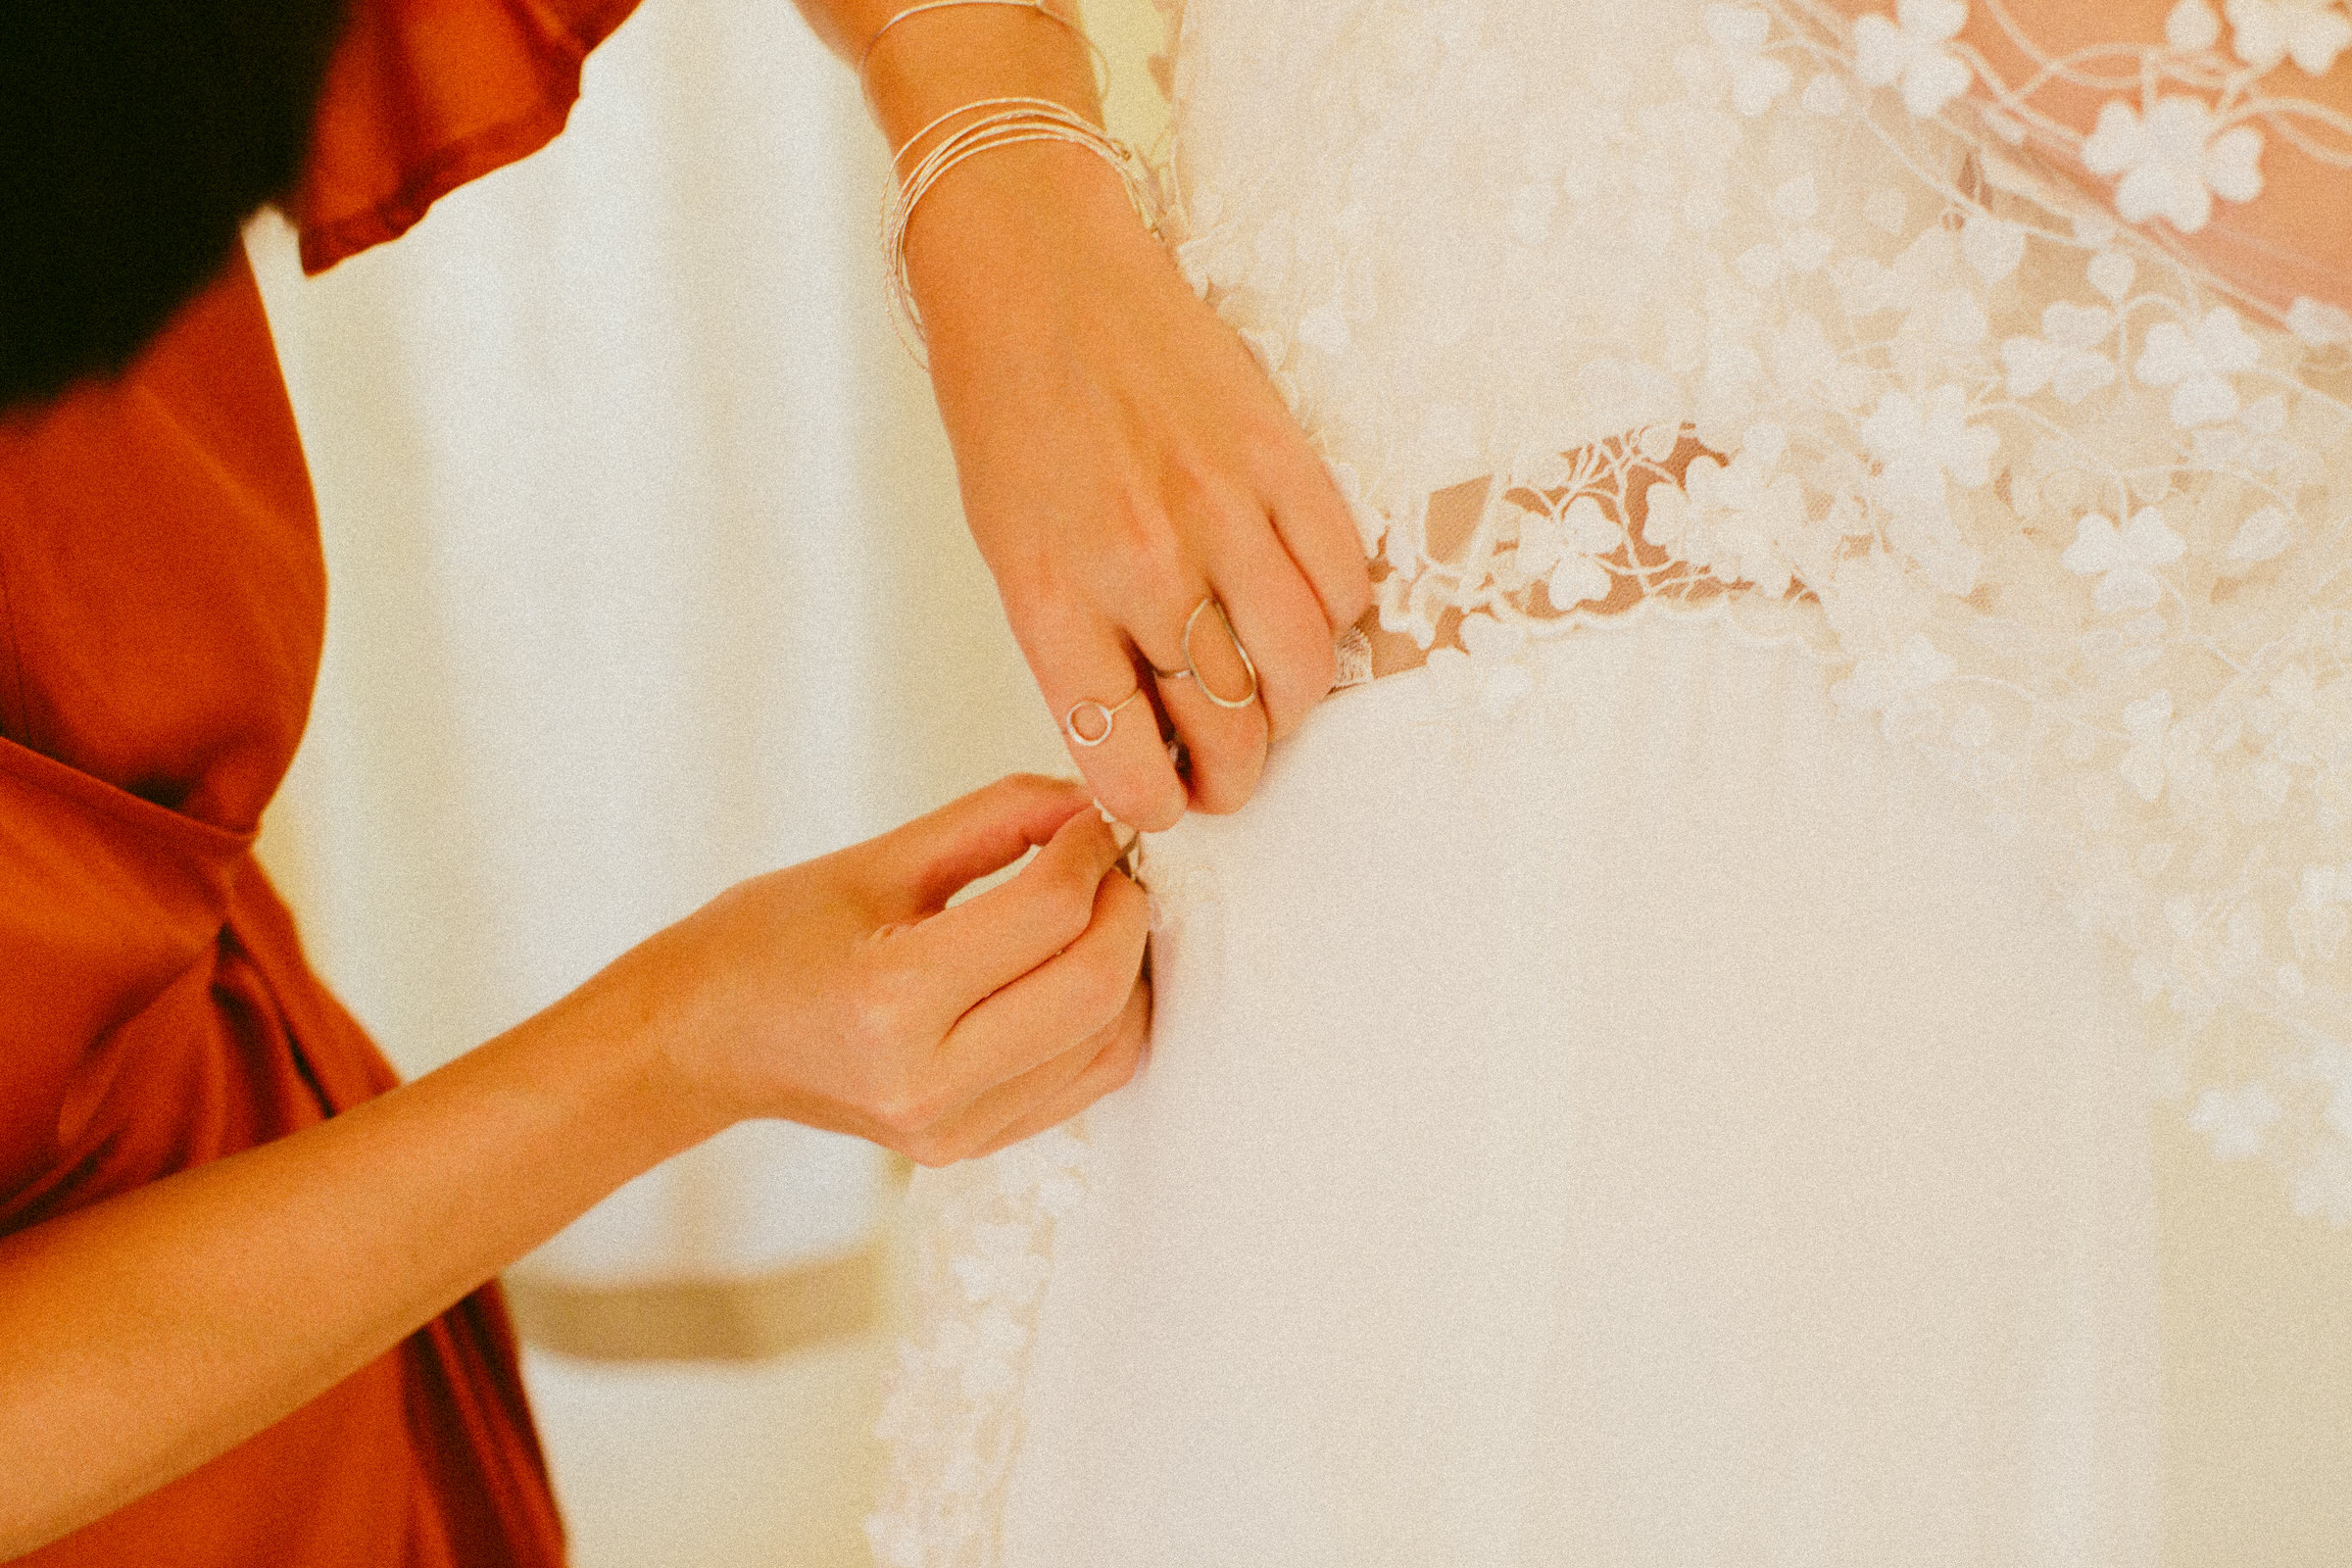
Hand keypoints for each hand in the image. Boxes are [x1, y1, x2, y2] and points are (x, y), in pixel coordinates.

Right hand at [624, 774, 1148, 1165]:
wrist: (705, 1043)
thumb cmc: (768, 943)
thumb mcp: (874, 862)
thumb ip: (991, 822)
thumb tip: (1085, 799)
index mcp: (892, 1003)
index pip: (1049, 916)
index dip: (1090, 853)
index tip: (1089, 818)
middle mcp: (931, 1083)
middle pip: (1096, 988)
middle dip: (1125, 910)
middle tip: (1108, 862)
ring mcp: (956, 1130)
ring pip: (1109, 1041)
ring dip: (1125, 964)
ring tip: (1094, 910)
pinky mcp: (974, 1147)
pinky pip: (1087, 1081)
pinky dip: (1105, 1017)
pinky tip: (1074, 967)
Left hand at [909, 149, 1373, 830]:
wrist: (1037, 272)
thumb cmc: (1010, 416)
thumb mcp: (1010, 552)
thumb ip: (1077, 649)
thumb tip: (1148, 738)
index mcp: (1053, 601)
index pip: (1127, 765)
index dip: (1158, 805)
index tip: (1169, 800)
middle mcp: (1139, 567)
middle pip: (1230, 731)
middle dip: (1238, 776)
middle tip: (1232, 768)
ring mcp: (1219, 511)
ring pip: (1301, 671)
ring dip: (1295, 710)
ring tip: (1274, 701)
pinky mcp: (1280, 458)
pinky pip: (1343, 583)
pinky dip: (1332, 618)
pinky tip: (1298, 608)